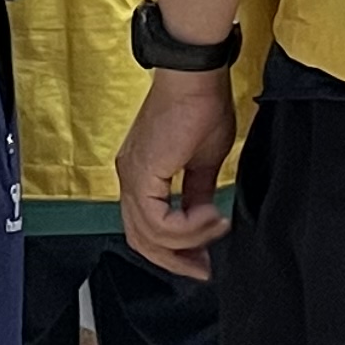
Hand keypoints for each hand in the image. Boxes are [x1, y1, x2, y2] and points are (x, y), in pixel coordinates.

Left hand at [118, 66, 237, 279]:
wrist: (196, 77)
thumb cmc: (201, 104)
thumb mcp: (204, 161)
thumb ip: (198, 193)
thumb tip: (202, 217)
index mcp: (141, 173)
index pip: (146, 229)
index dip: (173, 252)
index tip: (202, 260)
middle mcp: (129, 177)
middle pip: (141, 241)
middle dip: (175, 260)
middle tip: (204, 267)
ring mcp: (132, 175)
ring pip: (149, 236)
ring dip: (189, 240)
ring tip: (215, 225)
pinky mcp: (142, 172)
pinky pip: (157, 222)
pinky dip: (186, 228)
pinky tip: (208, 215)